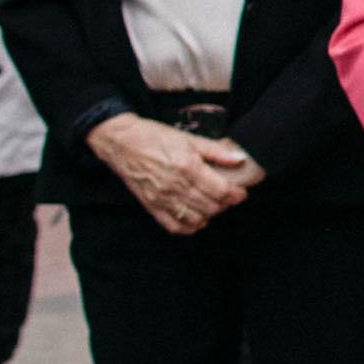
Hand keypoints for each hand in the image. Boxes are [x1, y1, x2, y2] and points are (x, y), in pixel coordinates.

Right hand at [88, 114, 256, 236]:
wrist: (122, 142)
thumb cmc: (156, 137)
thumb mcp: (190, 138)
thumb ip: (217, 151)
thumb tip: (240, 159)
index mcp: (187, 168)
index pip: (221, 191)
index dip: (236, 194)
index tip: (240, 192)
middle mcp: (175, 186)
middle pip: (211, 207)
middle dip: (225, 204)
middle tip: (228, 196)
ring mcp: (162, 199)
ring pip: (195, 219)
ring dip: (209, 215)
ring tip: (212, 204)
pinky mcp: (151, 206)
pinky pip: (174, 226)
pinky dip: (189, 226)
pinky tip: (195, 217)